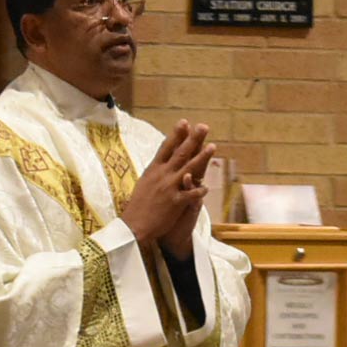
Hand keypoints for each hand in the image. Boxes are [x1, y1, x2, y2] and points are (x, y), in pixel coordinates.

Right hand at [120, 122, 212, 250]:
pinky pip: (190, 195)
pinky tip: (207, 186)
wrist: (133, 225)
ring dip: (201, 158)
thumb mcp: (144, 182)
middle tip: (203, 127)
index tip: (184, 122)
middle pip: (180, 153)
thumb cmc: (138, 205)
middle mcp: (162, 175)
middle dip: (193, 139)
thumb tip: (161, 161)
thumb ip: (155, 171)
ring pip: (188, 169)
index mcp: (153, 169)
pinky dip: (198, 190)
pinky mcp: (174, 202)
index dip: (176, 134)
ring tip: (213, 147)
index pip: (166, 148)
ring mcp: (169, 188)